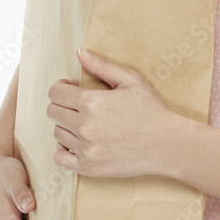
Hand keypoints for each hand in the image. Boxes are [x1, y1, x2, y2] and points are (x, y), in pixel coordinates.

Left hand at [46, 46, 174, 177]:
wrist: (166, 145)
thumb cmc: (151, 110)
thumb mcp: (130, 80)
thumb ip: (102, 66)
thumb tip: (79, 52)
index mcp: (92, 102)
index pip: (56, 93)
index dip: (61, 88)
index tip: (70, 88)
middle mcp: (84, 126)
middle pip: (53, 112)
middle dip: (62, 105)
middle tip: (78, 105)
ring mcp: (85, 149)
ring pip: (57, 133)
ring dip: (66, 126)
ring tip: (84, 122)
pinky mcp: (89, 167)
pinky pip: (60, 158)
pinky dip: (62, 149)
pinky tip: (75, 142)